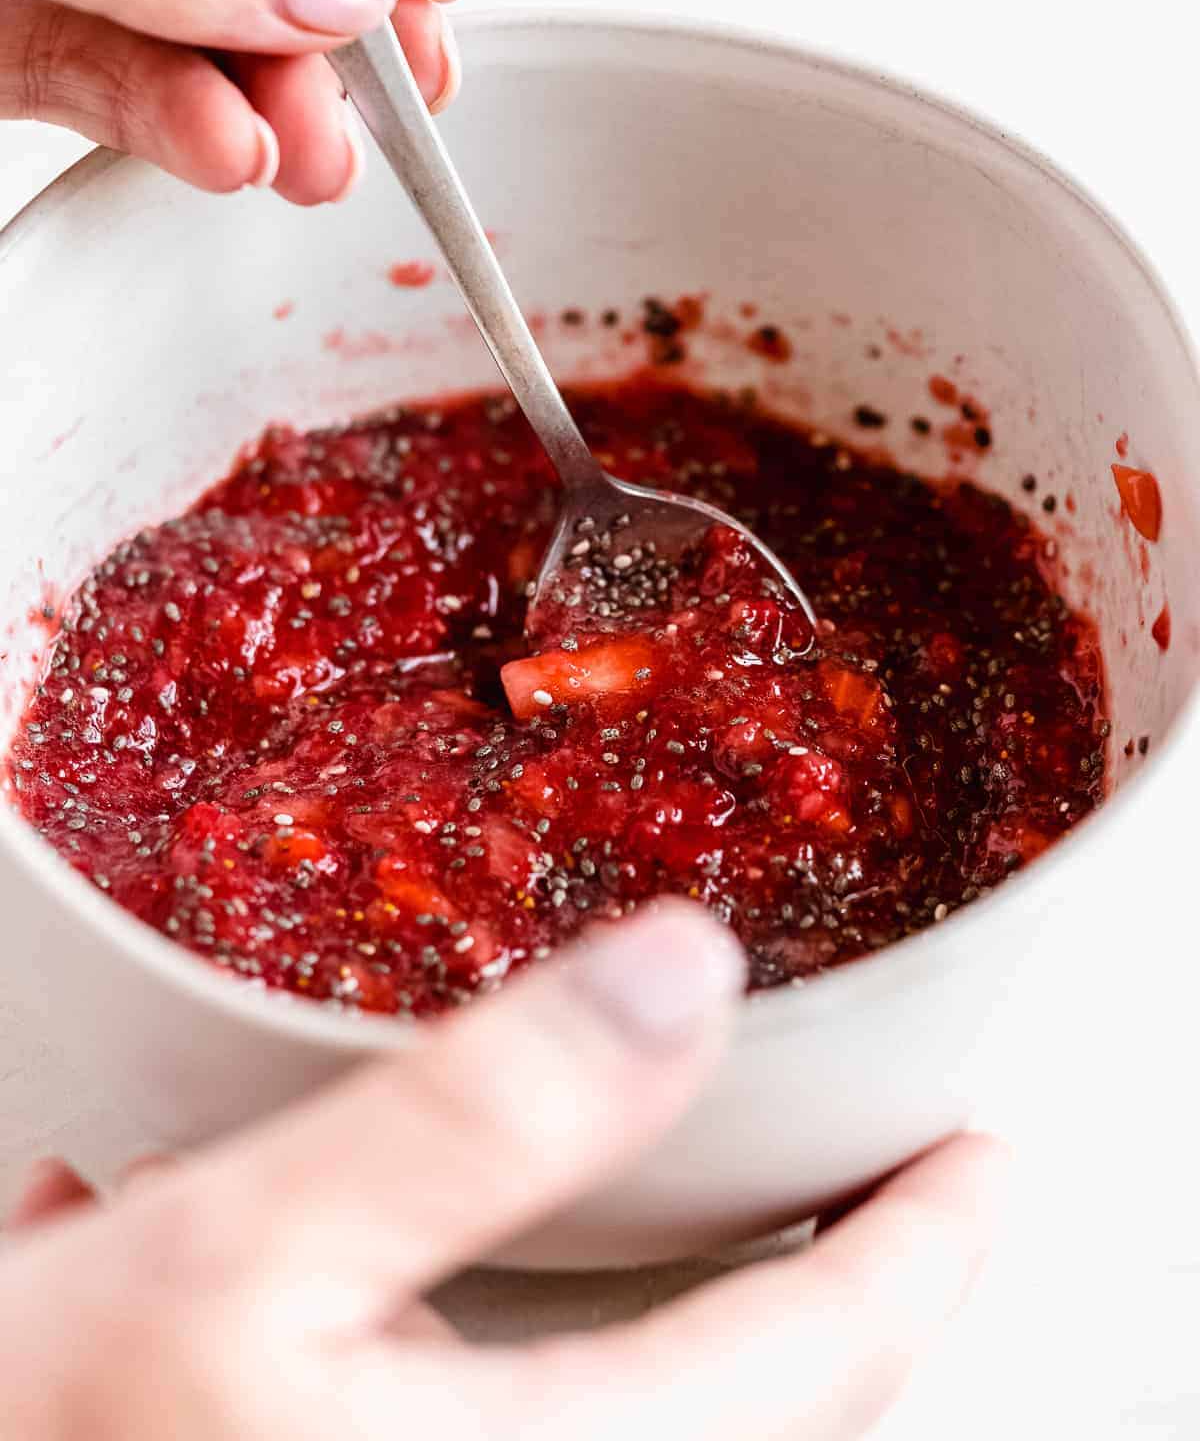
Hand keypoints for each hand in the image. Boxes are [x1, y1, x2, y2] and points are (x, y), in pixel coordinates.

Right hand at [0, 903, 1008, 1439]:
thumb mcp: (243, 1254)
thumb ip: (476, 1120)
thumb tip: (687, 972)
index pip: (822, 1360)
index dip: (925, 1246)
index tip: (987, 1154)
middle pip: (764, 1416)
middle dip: (847, 1295)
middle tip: (892, 1186)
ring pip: (659, 1425)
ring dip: (727, 1328)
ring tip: (757, 1221)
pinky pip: (548, 1424)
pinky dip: (592, 1353)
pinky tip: (510, 1286)